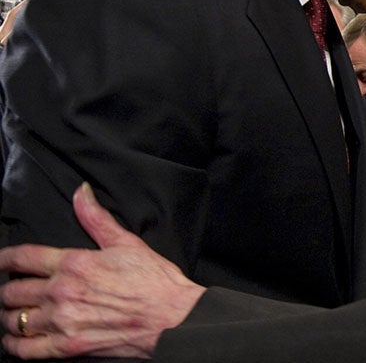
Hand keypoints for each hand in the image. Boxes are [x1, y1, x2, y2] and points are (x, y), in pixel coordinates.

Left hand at [0, 183, 204, 358]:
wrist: (174, 317)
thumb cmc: (155, 281)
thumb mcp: (127, 243)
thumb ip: (96, 219)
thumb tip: (81, 193)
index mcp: (73, 263)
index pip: (21, 258)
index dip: (3, 259)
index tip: (0, 262)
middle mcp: (62, 292)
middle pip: (11, 291)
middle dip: (7, 291)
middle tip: (12, 292)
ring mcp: (63, 321)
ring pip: (14, 320)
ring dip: (10, 317)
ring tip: (16, 315)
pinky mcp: (68, 347)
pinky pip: (24, 349)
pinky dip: (14, 345)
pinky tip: (17, 339)